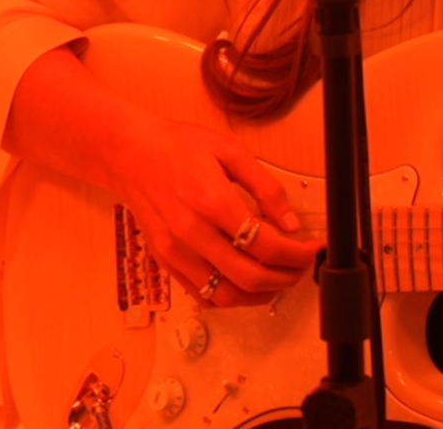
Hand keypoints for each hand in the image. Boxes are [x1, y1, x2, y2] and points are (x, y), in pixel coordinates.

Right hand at [110, 107, 324, 306]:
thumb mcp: (231, 152)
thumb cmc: (179, 147)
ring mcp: (176, 253)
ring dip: (261, 294)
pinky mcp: (165, 263)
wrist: (130, 153)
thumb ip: (266, 187)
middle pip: (251, 277)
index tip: (312, 249)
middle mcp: (192, 234)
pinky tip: (247, 281)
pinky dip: (231, 296)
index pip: (265, 245)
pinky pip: (203, 296)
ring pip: (227, 295)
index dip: (297, 254)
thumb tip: (291, 223)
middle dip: (286, 277)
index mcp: (212, 201)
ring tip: (278, 277)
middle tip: (300, 266)